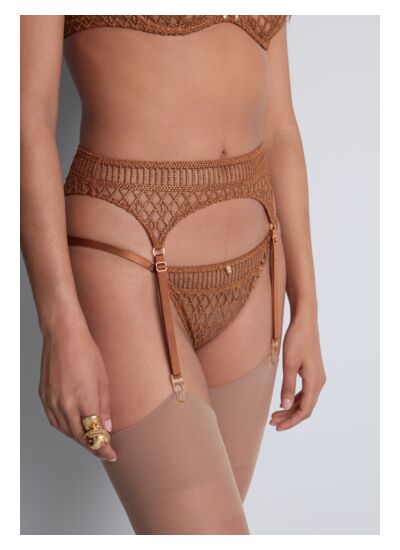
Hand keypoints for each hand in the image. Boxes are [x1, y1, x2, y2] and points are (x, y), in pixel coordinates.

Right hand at [39, 321, 117, 461]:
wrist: (63, 337)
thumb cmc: (86, 353)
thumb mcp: (103, 380)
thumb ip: (104, 406)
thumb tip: (106, 427)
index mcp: (83, 401)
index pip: (93, 435)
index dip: (103, 448)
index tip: (111, 454)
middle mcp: (64, 405)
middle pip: (78, 437)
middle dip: (92, 446)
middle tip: (104, 450)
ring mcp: (52, 402)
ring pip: (65, 431)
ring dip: (79, 438)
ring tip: (91, 439)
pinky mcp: (44, 397)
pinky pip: (54, 421)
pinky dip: (66, 428)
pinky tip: (74, 426)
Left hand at [269, 311, 325, 430]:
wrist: (305, 322)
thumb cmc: (296, 340)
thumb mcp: (289, 364)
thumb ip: (287, 386)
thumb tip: (285, 406)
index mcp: (315, 382)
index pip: (305, 410)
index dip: (291, 421)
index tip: (278, 427)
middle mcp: (319, 382)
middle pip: (305, 408)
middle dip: (289, 417)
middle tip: (271, 422)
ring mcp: (317, 377)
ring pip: (305, 400)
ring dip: (290, 409)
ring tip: (274, 415)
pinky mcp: (312, 372)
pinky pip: (305, 392)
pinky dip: (294, 399)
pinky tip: (283, 401)